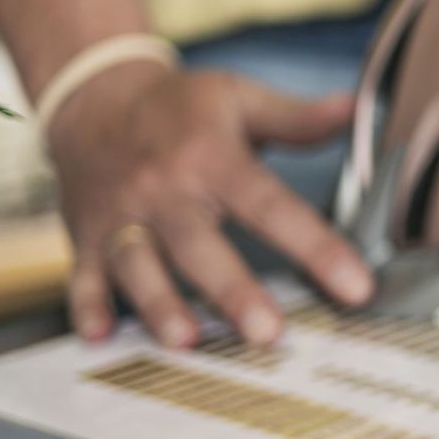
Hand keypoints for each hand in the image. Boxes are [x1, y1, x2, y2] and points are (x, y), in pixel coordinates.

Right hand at [49, 64, 374, 346]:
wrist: (92, 97)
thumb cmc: (179, 106)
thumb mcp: (239, 98)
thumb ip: (298, 117)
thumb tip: (355, 109)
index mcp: (210, 157)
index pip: (269, 204)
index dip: (314, 245)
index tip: (356, 286)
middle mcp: (162, 190)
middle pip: (199, 245)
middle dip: (232, 291)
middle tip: (268, 333)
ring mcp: (120, 216)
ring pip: (138, 265)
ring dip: (159, 304)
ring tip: (186, 341)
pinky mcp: (85, 236)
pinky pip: (82, 275)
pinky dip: (86, 306)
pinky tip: (97, 337)